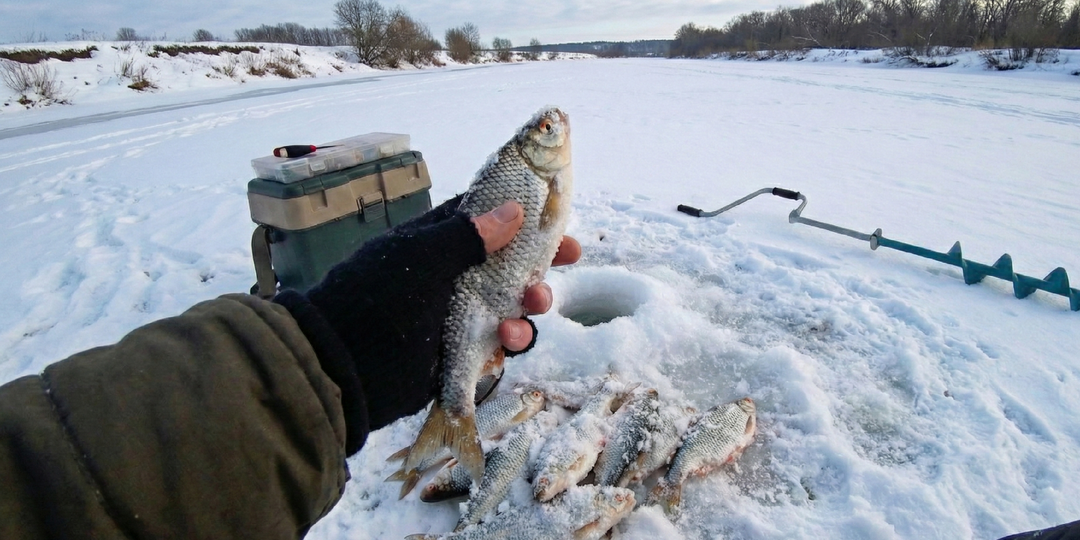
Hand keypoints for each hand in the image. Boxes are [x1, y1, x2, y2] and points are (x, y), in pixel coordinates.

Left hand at [298, 195, 578, 438]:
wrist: (345, 368)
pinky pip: (500, 342)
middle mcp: (450, 277)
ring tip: (533, 305)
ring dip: (529, 302)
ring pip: (511, 304)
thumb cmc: (376, 299)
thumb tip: (513, 209)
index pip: (486, 221)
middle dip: (537, 261)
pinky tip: (509, 339)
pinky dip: (512, 338)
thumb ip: (467, 236)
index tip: (556, 218)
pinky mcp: (462, 352)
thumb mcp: (421, 258)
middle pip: (508, 264)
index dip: (523, 218)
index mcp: (436, 244)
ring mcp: (456, 316)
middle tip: (566, 260)